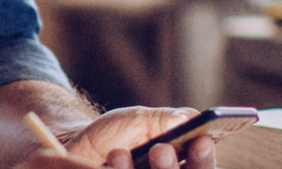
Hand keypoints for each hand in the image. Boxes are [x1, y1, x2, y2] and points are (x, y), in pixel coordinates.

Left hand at [20, 107, 216, 168]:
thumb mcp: (140, 119)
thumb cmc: (115, 134)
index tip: (201, 141)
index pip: (202, 167)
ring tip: (122, 152)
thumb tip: (187, 118)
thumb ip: (165, 119)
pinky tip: (113, 158)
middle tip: (161, 150)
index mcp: (181, 164)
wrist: (77, 147)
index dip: (204, 158)